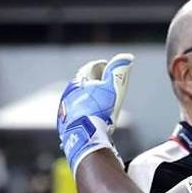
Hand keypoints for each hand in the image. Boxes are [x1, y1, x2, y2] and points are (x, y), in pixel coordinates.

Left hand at [56, 53, 133, 174]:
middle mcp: (68, 93)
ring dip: (88, 100)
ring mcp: (65, 109)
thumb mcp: (113, 88)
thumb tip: (127, 56)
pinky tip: (90, 120)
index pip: (91, 68)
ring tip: (99, 105)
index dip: (103, 67)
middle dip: (95, 84)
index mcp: (79, 81)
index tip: (110, 69)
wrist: (83, 136)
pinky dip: (83, 114)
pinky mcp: (64, 124)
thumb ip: (119, 71)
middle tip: (107, 87)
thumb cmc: (99, 109)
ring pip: (78, 100)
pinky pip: (75, 116)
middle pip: (83, 84)